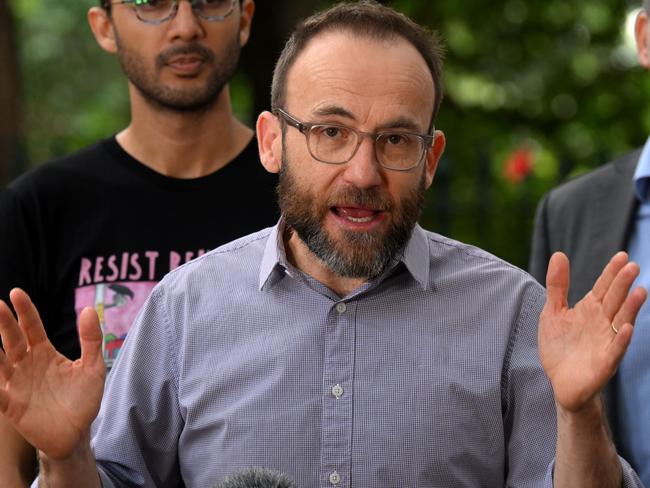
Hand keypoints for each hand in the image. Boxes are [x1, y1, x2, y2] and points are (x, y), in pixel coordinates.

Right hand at [0, 289, 104, 459]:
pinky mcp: (11, 406)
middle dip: (4, 323)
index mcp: (45, 353)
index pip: (32, 327)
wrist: (76, 433)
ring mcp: (16, 384)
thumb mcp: (93, 367)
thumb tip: (89, 309)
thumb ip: (91, 340)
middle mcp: (27, 365)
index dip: (25, 311)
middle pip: (12, 340)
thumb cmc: (83, 399)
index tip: (16, 292)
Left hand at [539, 252, 646, 412]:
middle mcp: (602, 323)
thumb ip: (557, 285)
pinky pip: (615, 349)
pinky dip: (621, 339)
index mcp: (590, 309)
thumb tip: (559, 254)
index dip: (612, 272)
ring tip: (640, 291)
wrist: (561, 382)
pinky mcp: (605, 362)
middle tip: (632, 266)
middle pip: (614, 300)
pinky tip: (626, 328)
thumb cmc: (560, 346)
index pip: (604, 287)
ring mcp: (606, 342)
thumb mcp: (553, 311)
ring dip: (630, 308)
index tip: (622, 255)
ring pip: (621, 321)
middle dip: (623, 284)